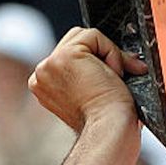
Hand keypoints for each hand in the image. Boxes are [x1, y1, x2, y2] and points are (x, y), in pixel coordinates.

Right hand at [28, 27, 146, 134]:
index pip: (70, 55)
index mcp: (44, 86)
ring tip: (113, 81)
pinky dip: (112, 53)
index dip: (95, 63)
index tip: (111, 83)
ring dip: (108, 55)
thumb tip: (125, 59)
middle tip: (117, 81)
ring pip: (85, 37)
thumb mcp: (94, 94)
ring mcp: (48, 65)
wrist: (112, 128)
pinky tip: (113, 76)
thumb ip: (90, 74)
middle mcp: (41, 75)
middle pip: (76, 41)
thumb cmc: (112, 121)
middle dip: (101, 56)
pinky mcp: (64, 56)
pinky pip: (94, 36)